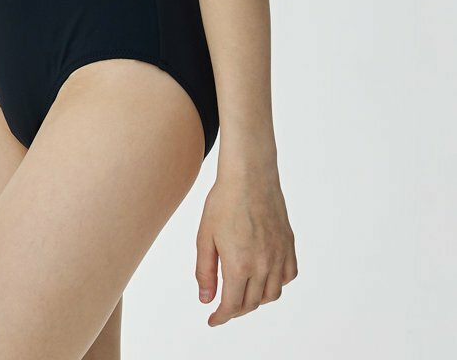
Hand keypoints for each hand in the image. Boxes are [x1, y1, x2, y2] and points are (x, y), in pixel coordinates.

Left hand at [194, 165, 297, 326]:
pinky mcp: (289, 245)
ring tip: (243, 291)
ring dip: (256, 299)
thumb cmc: (224, 202)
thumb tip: (206, 299)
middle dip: (236, 309)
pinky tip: (265, 276)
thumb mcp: (205, 237)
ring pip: (272, 294)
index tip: (213, 320)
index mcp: (239, 265)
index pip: (232, 306)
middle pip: (252, 303)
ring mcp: (279, 256)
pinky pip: (288, 276)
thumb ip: (205, 271)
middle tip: (223, 304)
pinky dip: (277, 283)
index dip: (221, 317)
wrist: (249, 175)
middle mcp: (263, 265)